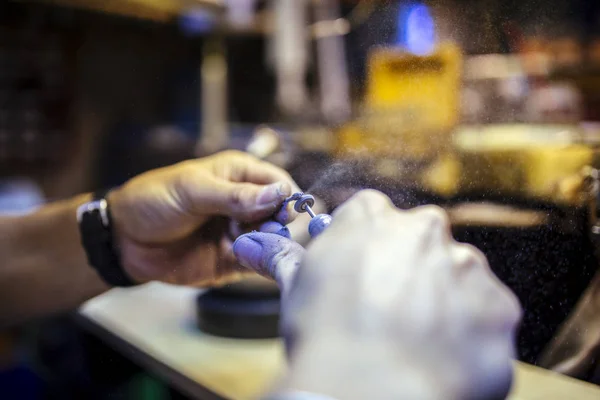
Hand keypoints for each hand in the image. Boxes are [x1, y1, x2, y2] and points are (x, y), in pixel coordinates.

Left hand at [108, 150, 299, 285]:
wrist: (124, 240)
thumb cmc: (154, 200)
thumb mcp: (192, 191)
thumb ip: (235, 195)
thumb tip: (280, 194)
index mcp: (240, 175)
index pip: (279, 182)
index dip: (287, 196)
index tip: (284, 212)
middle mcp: (247, 203)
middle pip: (281, 214)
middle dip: (277, 223)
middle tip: (261, 231)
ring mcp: (241, 233)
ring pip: (273, 240)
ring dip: (266, 245)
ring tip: (241, 244)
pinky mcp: (234, 261)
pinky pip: (258, 264)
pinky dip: (258, 264)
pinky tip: (243, 260)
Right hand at [234, 190, 521, 399]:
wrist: (369, 391)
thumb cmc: (324, 338)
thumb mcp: (297, 290)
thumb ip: (282, 257)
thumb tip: (249, 243)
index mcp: (373, 217)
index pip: (373, 216)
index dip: (365, 250)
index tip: (360, 277)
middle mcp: (425, 229)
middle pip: (420, 244)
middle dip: (407, 272)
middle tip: (388, 313)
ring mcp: (468, 266)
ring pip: (457, 279)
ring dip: (442, 302)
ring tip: (414, 342)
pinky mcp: (499, 307)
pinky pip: (486, 315)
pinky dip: (468, 334)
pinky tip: (440, 357)